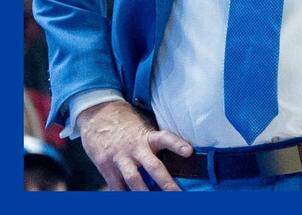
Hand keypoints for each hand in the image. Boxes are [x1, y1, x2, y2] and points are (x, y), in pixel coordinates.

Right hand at [76, 100, 192, 190]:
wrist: (97, 114)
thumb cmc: (124, 122)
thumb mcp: (142, 126)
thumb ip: (152, 141)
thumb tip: (168, 157)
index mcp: (147, 136)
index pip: (166, 138)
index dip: (177, 144)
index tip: (189, 152)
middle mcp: (135, 147)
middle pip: (153, 166)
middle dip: (165, 182)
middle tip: (176, 194)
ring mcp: (119, 156)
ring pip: (134, 179)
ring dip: (144, 193)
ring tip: (152, 203)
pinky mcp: (104, 164)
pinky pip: (115, 184)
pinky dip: (122, 194)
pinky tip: (128, 199)